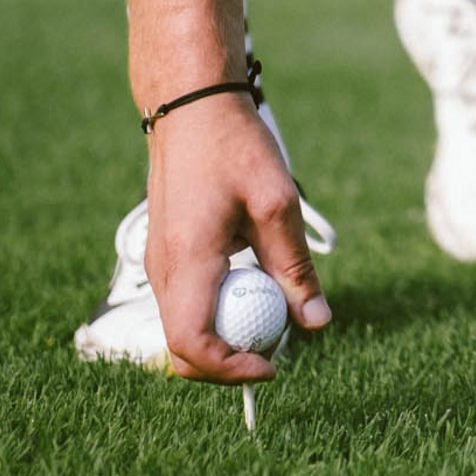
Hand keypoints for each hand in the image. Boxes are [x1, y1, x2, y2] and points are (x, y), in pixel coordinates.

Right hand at [143, 94, 331, 383]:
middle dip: (228, 364)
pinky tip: (254, 290)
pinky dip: (217, 314)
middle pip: (182, 350)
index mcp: (187, 261)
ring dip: (224, 339)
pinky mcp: (166, 256)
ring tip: (271, 317)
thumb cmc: (234, 146)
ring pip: (182, 330)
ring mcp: (159, 264)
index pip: (193, 345)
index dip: (232, 369)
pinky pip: (185, 306)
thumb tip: (317, 323)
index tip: (273, 365)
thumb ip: (294, 268)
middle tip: (275, 352)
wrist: (192, 106)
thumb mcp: (277, 204)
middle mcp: (162, 269)